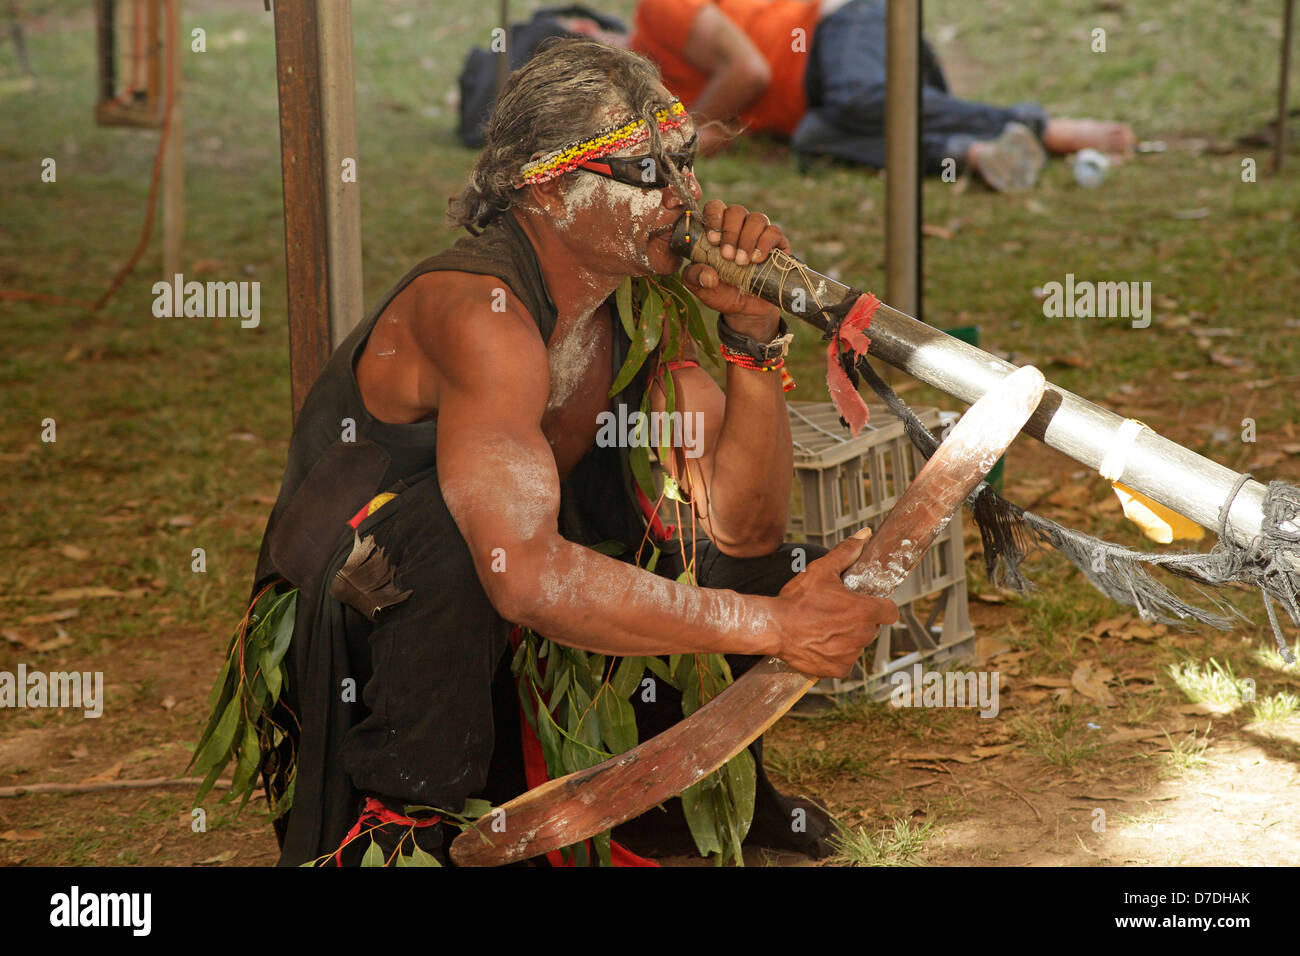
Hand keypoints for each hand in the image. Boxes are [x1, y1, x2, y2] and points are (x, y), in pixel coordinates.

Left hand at [680, 199, 788, 333]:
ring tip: (742, 262)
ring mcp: (759, 233)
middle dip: (730, 233)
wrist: (748, 310)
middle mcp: (739, 227)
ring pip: (756, 218)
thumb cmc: (722, 293)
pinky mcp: (777, 243)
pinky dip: (764, 243)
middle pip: (736, 211)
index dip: (713, 218)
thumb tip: (708, 275)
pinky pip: (773, 232)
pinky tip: (758, 259)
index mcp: (717, 230)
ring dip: (747, 240)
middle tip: (727, 257)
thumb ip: (694, 278)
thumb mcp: (702, 289)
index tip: (712, 240)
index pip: (715, 208)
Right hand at [770, 529, 899, 678]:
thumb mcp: (821, 569)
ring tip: (824, 627)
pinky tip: (820, 643)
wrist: (774, 627)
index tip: (866, 603)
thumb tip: (864, 534)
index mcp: (864, 611)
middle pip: (871, 627)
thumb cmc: (798, 599)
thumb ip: (846, 552)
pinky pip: (845, 661)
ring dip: (847, 637)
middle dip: (859, 620)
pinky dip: (836, 655)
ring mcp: (851, 654)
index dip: (880, 606)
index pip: (890, 612)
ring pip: (858, 644)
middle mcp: (863, 635)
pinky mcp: (838, 669)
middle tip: (836, 612)